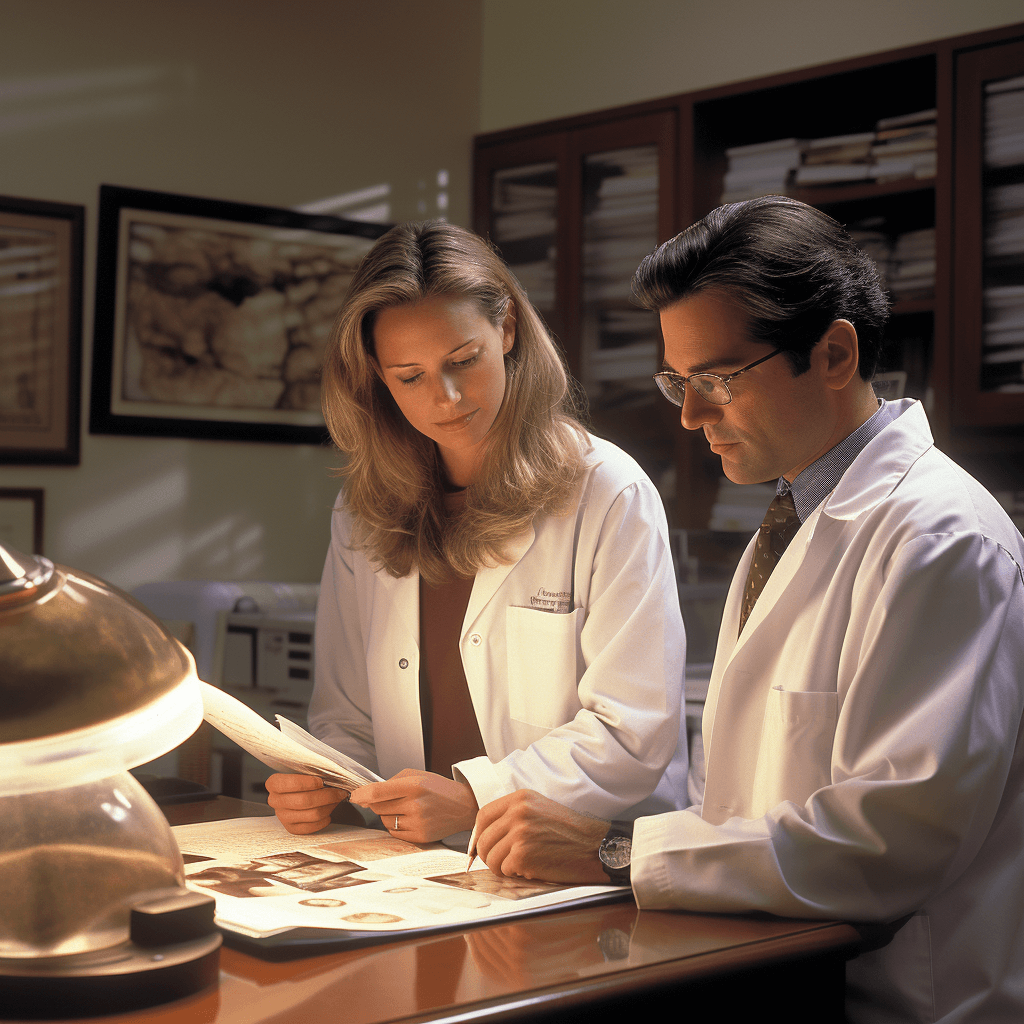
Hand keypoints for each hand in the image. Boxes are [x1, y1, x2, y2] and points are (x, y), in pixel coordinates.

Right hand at [265, 773, 346, 834]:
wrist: (298, 792)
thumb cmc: (304, 778)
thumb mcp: (305, 769)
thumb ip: (314, 771)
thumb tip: (333, 777)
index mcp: (274, 783)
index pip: (291, 784)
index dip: (309, 783)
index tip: (322, 781)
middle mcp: (275, 801)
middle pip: (304, 801)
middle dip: (327, 796)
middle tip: (340, 791)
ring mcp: (282, 816)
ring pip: (312, 815)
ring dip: (329, 807)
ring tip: (336, 800)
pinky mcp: (291, 828)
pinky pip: (312, 827)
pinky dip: (325, 819)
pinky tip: (329, 811)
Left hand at [349, 769, 477, 842]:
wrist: (463, 806)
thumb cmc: (438, 788)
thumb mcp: (417, 775)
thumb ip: (391, 782)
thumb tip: (366, 795)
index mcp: (414, 786)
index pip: (377, 792)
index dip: (361, 794)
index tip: (353, 796)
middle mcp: (415, 805)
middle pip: (378, 807)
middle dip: (378, 802)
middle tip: (393, 798)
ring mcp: (417, 823)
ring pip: (384, 821)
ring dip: (388, 814)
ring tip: (406, 808)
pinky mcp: (420, 837)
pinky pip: (393, 832)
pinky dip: (396, 825)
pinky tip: (410, 818)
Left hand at [472, 790, 609, 883]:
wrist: (596, 847)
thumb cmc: (571, 832)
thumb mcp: (540, 809)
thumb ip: (514, 815)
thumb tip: (486, 834)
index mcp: (521, 798)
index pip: (483, 816)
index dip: (479, 834)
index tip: (480, 846)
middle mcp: (518, 813)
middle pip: (483, 839)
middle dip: (488, 856)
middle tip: (502, 863)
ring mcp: (520, 834)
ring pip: (491, 857)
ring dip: (502, 867)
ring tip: (521, 866)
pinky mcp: (523, 856)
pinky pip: (505, 870)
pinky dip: (515, 874)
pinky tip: (532, 869)